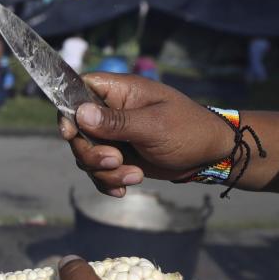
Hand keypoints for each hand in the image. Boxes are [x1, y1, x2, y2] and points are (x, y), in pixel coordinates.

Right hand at [59, 73, 236, 197]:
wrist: (211, 156)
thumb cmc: (188, 130)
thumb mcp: (153, 125)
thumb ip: (116, 121)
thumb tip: (80, 114)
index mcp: (119, 92)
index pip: (77, 90)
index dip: (67, 111)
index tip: (70, 133)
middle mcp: (111, 112)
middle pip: (76, 131)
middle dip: (92, 153)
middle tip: (115, 160)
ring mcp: (114, 136)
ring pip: (86, 156)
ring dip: (105, 172)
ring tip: (134, 176)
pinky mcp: (119, 157)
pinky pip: (99, 172)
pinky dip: (108, 183)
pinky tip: (125, 189)